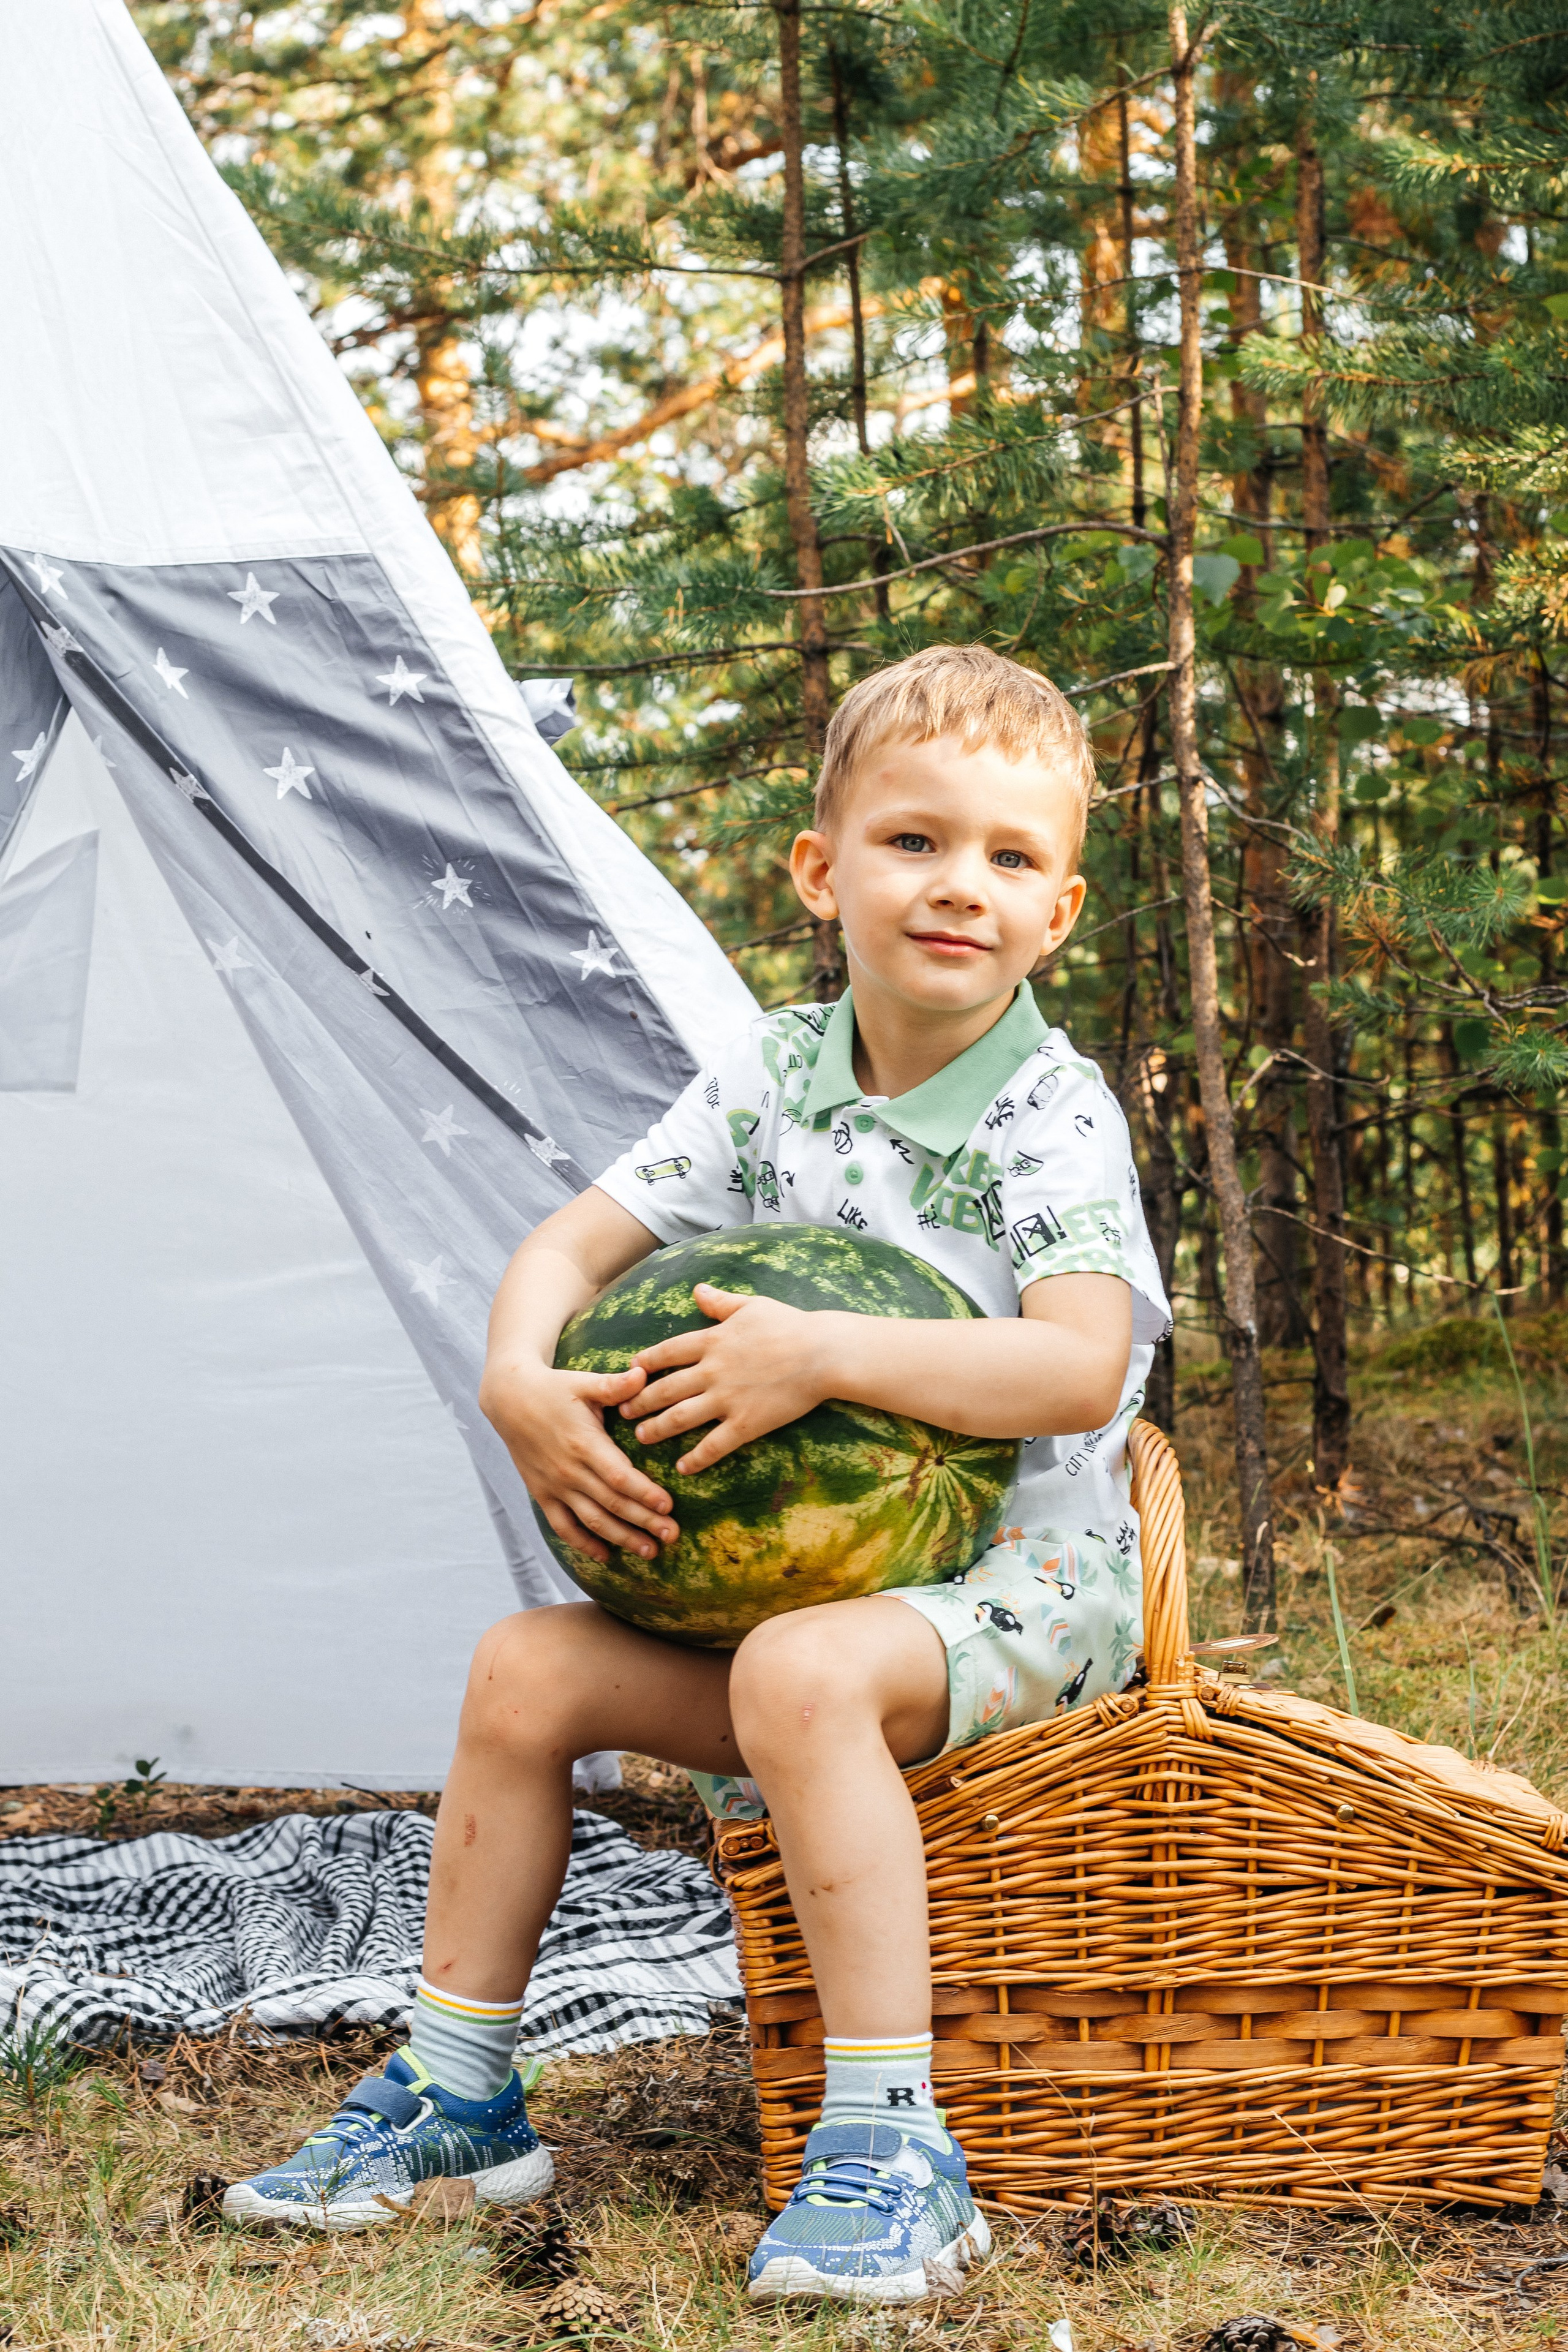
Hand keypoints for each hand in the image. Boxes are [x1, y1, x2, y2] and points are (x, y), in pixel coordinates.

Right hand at [480, 1357, 676, 1564]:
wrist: (508, 1400)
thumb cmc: (554, 1388)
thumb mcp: (583, 1382)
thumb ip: (614, 1385)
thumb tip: (643, 1372)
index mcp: (584, 1443)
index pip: (618, 1476)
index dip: (643, 1493)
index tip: (668, 1506)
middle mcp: (569, 1470)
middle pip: (612, 1504)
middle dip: (644, 1522)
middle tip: (673, 1536)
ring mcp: (554, 1486)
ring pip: (591, 1521)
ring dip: (621, 1538)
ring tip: (650, 1552)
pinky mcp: (542, 1494)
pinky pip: (563, 1526)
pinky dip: (583, 1543)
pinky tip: (605, 1556)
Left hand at [623, 1285, 834, 1473]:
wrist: (823, 1354)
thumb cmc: (791, 1325)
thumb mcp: (752, 1305)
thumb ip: (721, 1302)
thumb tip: (697, 1290)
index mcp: (713, 1340)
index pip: (667, 1352)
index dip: (645, 1362)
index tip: (629, 1371)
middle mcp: (713, 1370)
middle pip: (665, 1388)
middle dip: (640, 1401)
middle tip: (622, 1412)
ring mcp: (727, 1399)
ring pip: (681, 1418)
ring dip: (657, 1429)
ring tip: (641, 1438)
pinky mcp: (746, 1423)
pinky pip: (714, 1445)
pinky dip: (696, 1458)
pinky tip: (682, 1468)